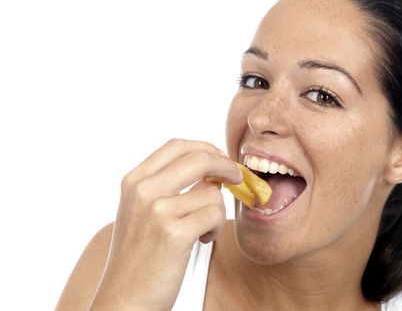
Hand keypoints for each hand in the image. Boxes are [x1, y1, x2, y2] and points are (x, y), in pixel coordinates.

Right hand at [89, 139, 241, 310]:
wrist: (124, 299)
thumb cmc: (139, 256)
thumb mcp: (140, 211)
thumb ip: (166, 185)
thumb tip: (210, 169)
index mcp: (134, 181)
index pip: (177, 145)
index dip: (205, 148)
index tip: (220, 160)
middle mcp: (143, 190)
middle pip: (199, 157)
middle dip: (226, 165)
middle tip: (237, 177)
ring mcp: (157, 210)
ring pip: (212, 190)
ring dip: (218, 209)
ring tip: (204, 229)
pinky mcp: (174, 233)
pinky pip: (215, 214)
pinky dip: (217, 227)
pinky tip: (203, 240)